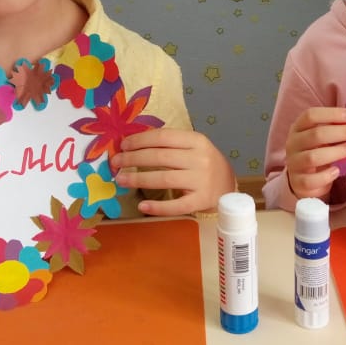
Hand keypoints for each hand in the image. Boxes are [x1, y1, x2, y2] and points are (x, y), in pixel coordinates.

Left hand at [112, 128, 235, 215]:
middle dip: (133, 159)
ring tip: (121, 180)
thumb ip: (170, 144)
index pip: (163, 137)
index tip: (123, 145)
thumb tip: (133, 144)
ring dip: (138, 179)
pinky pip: (176, 205)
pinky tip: (142, 205)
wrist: (229, 186)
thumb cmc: (205, 164)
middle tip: (116, 162)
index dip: (140, 140)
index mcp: (197, 141)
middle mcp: (200, 159)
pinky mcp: (201, 201)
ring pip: (164, 179)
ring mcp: (202, 181)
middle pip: (160, 157)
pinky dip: (158, 207)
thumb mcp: (193, 147)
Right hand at [284, 107, 345, 201]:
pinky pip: (311, 180)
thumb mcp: (324, 137)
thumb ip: (338, 126)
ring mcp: (294, 163)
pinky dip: (326, 176)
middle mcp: (293, 143)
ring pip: (313, 157)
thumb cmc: (318, 150)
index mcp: (298, 127)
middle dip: (342, 132)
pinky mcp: (298, 182)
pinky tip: (337, 171)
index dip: (332, 114)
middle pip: (316, 134)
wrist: (303, 178)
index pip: (311, 115)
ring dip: (336, 152)